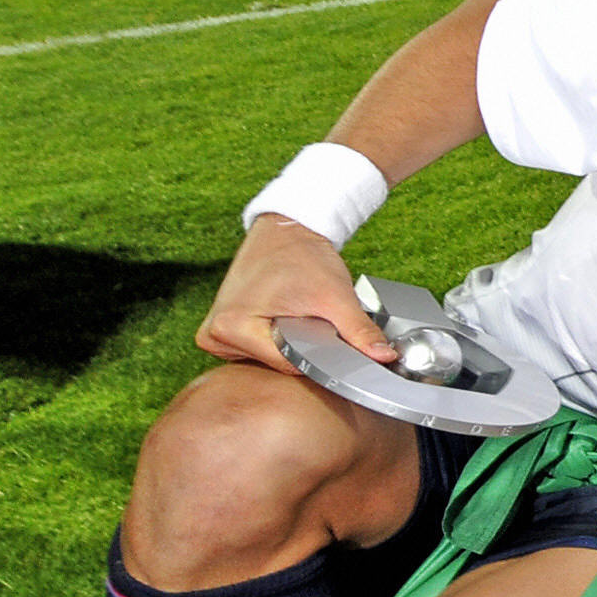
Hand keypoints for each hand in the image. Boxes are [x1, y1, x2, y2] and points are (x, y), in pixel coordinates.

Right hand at [199, 215, 396, 374]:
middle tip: (310, 317)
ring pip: (270, 359)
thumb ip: (359, 331)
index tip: (329, 336)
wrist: (286, 231)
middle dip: (303, 348)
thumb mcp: (335, 296)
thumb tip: (382, 357)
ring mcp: (216, 335)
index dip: (318, 354)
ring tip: (295, 313)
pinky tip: (286, 317)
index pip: (287, 365)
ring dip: (291, 344)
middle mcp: (214, 335)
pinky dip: (279, 339)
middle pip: (277, 363)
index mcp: (230, 328)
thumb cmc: (302, 257)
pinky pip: (261, 349)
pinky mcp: (223, 331)